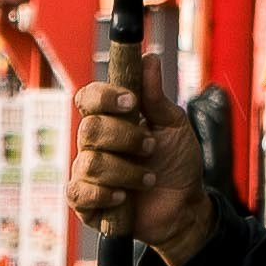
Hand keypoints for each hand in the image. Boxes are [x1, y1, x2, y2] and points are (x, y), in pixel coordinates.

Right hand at [73, 60, 212, 265]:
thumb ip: (156, 97)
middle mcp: (94, 144)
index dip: (104, 97)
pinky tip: (125, 197)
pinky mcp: (86, 203)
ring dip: (127, 170)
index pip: (89, 98)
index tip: (131, 101)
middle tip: (151, 147)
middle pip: (89, 129)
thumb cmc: (178, 163)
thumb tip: (148, 59)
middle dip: (126, 138)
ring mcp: (87, 173)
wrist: (186, 206)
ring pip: (90, 163)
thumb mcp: (174, 126)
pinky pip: (79, 193)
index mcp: (111, 120)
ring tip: (149, 178)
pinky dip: (106, 194)